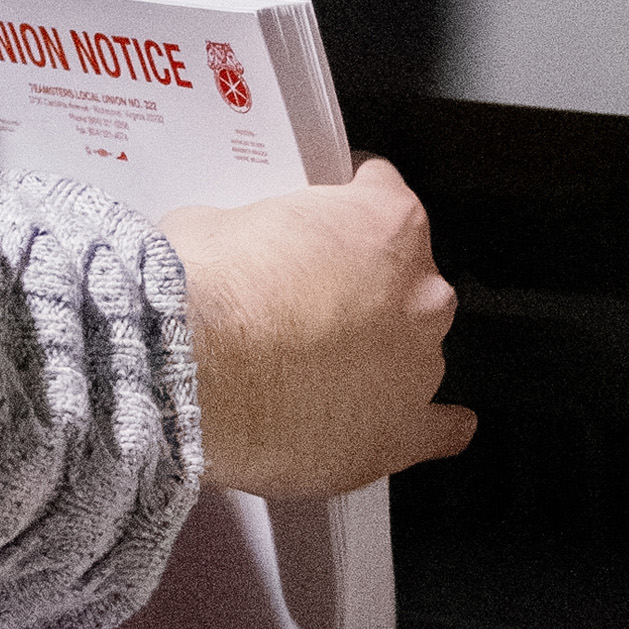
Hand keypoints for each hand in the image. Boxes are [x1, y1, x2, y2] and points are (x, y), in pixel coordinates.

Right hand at [155, 161, 472, 502]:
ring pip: (416, 350)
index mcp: (388, 224)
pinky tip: (430, 425)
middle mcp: (418, 293)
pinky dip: (435, 428)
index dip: (346, 205)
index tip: (324, 223)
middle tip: (309, 302)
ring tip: (321, 369)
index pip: (382, 194)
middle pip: (408, 279)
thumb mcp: (224, 222)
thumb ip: (265, 232)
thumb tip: (249, 251)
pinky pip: (438, 431)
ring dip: (382, 353)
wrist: (189, 373)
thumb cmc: (205, 293)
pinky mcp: (397, 434)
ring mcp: (415, 366)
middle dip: (367, 287)